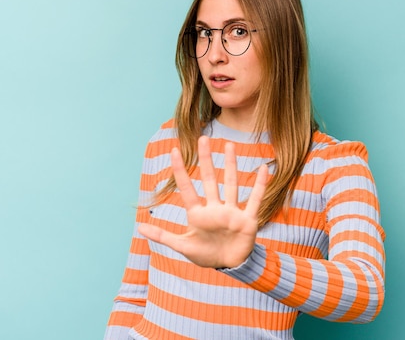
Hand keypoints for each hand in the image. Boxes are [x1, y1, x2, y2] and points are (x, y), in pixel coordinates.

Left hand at [138, 135, 268, 268]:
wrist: (230, 266)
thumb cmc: (206, 254)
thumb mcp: (183, 246)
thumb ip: (163, 236)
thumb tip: (139, 227)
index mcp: (198, 214)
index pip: (187, 188)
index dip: (180, 171)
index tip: (174, 151)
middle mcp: (215, 208)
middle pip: (209, 179)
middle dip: (206, 160)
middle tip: (203, 139)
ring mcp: (232, 212)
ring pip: (231, 184)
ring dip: (231, 165)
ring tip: (229, 146)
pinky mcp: (247, 220)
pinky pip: (255, 200)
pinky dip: (260, 186)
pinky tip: (265, 169)